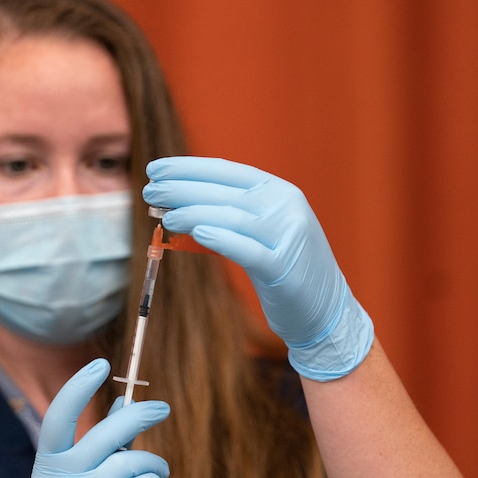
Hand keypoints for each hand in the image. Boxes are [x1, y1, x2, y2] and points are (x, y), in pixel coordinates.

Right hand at [30, 359, 169, 477]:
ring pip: (128, 462)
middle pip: (103, 436)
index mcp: (46, 469)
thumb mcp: (92, 475)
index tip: (101, 363)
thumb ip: (106, 442)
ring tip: (158, 472)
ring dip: (153, 464)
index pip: (57, 420)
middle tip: (163, 408)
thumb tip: (123, 401)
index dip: (77, 389)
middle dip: (138, 417)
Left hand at [143, 156, 373, 380]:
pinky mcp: (283, 267)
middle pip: (225, 192)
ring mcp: (288, 235)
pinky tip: (195, 233)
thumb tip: (178, 205)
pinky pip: (246, 249)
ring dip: (193, 212)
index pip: (227, 171)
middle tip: (150, 192)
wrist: (327, 310)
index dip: (188, 167)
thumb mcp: (264, 231)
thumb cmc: (287, 269)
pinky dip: (220, 238)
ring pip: (232, 216)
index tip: (156, 168)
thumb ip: (231, 214)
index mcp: (280, 191)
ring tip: (165, 215)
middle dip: (182, 189)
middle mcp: (286, 206)